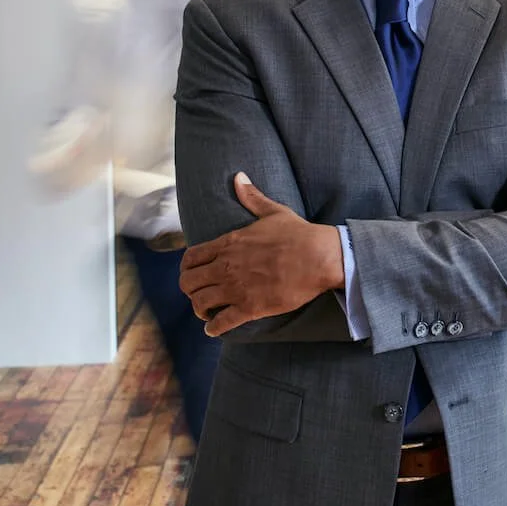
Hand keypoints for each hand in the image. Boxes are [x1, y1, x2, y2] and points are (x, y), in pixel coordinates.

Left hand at [180, 173, 344, 336]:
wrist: (319, 257)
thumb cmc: (298, 234)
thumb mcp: (273, 212)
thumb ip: (252, 197)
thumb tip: (239, 177)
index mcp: (228, 244)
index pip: (190, 259)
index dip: (187, 269)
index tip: (194, 273)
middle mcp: (226, 267)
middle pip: (188, 283)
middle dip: (190, 290)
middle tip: (199, 294)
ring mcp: (236, 288)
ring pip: (200, 303)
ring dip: (200, 309)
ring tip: (207, 312)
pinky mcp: (251, 307)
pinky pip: (221, 323)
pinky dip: (213, 328)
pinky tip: (214, 328)